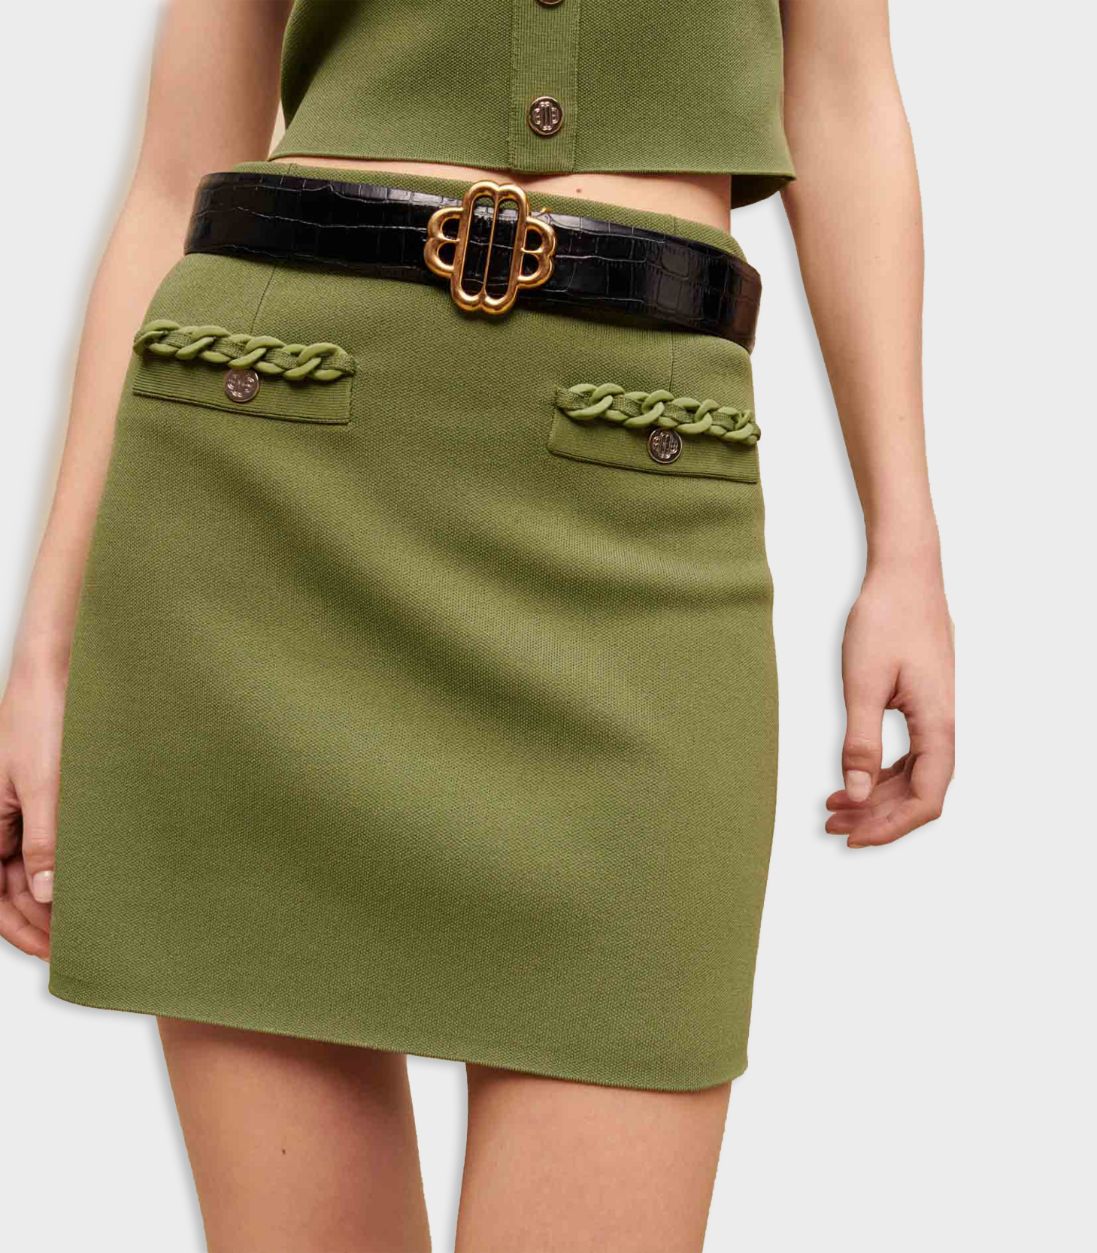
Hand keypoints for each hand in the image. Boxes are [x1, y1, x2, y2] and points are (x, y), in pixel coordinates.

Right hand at [0, 660, 65, 958]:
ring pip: (29, 868)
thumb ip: (45, 841)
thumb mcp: (46, 784)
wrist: (58, 670)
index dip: (20, 929)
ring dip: (55, 895)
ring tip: (92, 919)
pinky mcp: (39, 793)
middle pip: (10, 888)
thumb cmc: (43, 717)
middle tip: (80, 944)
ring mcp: (16, 807)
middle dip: (41, 920)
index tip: (53, 952)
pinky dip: (65, 863)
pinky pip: (46, 840)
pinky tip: (92, 878)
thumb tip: (48, 892)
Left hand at [826, 563, 954, 846]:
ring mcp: (935, 716)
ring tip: (832, 807)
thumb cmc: (885, 621)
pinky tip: (851, 778)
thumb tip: (855, 795)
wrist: (904, 575)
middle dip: (877, 817)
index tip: (852, 837)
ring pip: (913, 776)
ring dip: (876, 797)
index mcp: (937, 726)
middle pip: (919, 794)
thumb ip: (859, 742)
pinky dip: (880, 773)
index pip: (926, 799)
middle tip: (831, 825)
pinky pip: (908, 755)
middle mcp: (943, 726)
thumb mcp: (863, 684)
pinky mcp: (922, 705)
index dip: (891, 826)